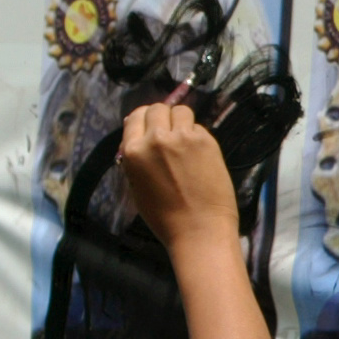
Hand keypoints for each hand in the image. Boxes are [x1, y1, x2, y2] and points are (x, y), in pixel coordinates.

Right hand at [120, 103, 238, 254]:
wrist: (199, 229)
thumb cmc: (165, 217)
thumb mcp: (137, 185)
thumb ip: (137, 158)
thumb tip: (140, 136)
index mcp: (133, 151)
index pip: (135, 117)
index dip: (144, 119)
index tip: (152, 126)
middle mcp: (156, 138)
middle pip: (157, 109)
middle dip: (163, 117)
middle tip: (170, 131)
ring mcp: (183, 137)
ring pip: (181, 111)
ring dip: (181, 121)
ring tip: (185, 139)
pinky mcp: (206, 140)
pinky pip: (198, 126)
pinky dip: (197, 134)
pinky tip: (199, 152)